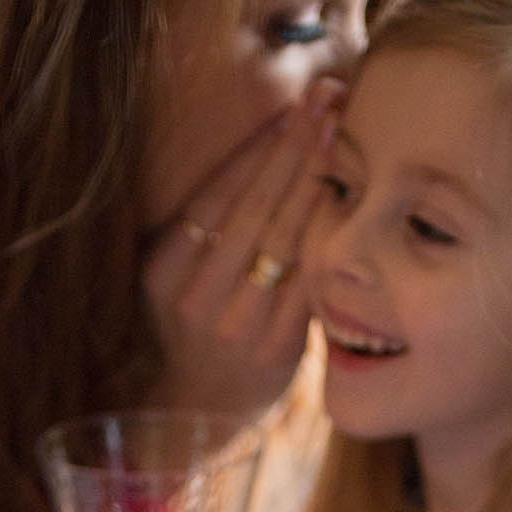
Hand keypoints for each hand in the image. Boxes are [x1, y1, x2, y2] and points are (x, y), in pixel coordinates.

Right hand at [142, 80, 342, 420]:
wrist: (199, 416)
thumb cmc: (192, 332)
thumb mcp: (175, 280)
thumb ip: (202, 229)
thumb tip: (260, 147)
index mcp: (162, 275)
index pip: (214, 196)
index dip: (255, 148)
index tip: (288, 105)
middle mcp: (194, 301)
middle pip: (252, 209)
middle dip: (293, 147)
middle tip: (327, 96)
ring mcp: (235, 329)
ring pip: (283, 240)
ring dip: (316, 178)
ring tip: (340, 127)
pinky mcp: (274, 353)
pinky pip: (306, 282)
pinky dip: (327, 235)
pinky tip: (349, 196)